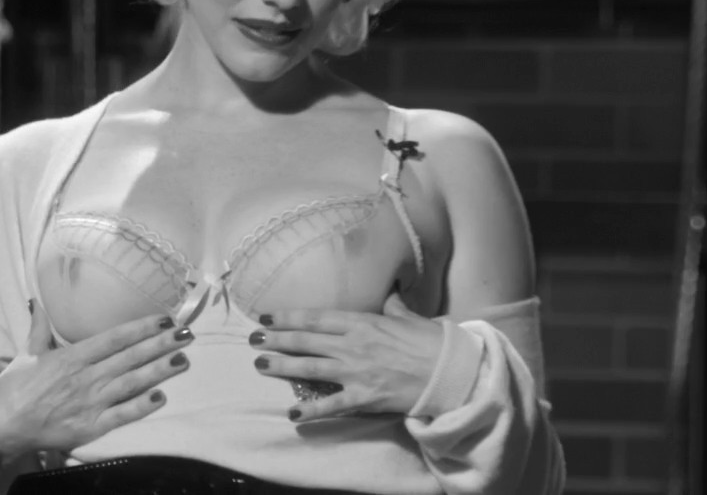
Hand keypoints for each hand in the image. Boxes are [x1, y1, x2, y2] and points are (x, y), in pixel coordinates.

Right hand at [0, 302, 193, 463]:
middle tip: (188, 334)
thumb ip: (39, 329)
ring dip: (159, 371)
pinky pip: (121, 415)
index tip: (165, 319)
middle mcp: (85, 377)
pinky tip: (160, 397)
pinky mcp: (90, 427)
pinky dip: (141, 406)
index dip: (141, 328)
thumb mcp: (27, 354)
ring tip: (183, 360)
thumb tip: (38, 302)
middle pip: (130, 357)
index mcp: (71, 357)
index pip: (114, 338)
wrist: (1, 427)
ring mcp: (89, 403)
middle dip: (161, 345)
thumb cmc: (13, 389)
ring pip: (131, 383)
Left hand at [249, 294, 445, 420]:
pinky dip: (311, 410)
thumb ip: (393, 306)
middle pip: (305, 340)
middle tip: (253, 340)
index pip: (316, 318)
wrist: (453, 372)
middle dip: (276, 340)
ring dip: (282, 366)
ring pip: (310, 367)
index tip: (267, 317)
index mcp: (363, 322)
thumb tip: (390, 293)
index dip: (288, 317)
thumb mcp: (409, 317)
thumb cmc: (433, 343)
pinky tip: (292, 413)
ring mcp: (357, 372)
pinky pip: (332, 405)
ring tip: (259, 364)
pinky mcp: (365, 398)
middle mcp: (353, 345)